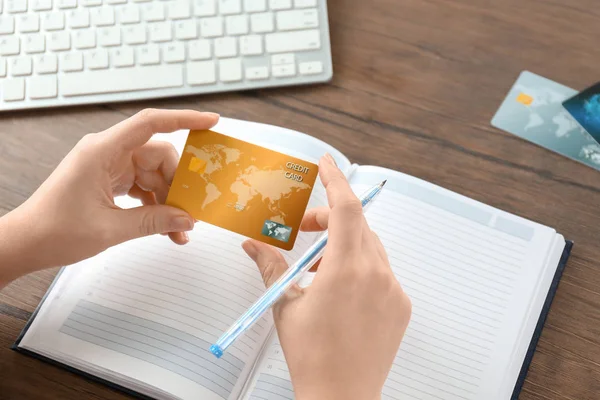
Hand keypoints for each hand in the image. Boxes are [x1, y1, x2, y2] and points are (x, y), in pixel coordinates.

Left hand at [0, 109, 217, 286]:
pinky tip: (166, 227)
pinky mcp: (110, 181)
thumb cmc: (55, 230)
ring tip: (178, 229)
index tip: (211, 122)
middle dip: (178, 183)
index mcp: (102, 151)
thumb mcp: (111, 228)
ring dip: (168, 200)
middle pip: (159, 156)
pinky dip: (156, 205)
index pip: (150, 123)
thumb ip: (154, 221)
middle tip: (192, 209)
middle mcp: (107, 153)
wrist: (28, 242)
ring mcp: (109, 166)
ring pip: (154, 174)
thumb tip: (187, 219)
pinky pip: (144, 186)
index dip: (184, 119)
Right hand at [242, 155, 411, 399]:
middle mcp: (376, 274)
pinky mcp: (401, 304)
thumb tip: (252, 245)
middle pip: (356, 225)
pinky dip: (361, 265)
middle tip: (303, 231)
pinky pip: (382, 270)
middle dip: (329, 220)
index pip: (345, 209)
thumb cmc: (312, 356)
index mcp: (345, 270)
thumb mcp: (285, 305)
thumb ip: (270, 267)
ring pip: (370, 246)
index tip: (327, 163)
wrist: (342, 396)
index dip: (335, 180)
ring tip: (318, 266)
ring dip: (344, 243)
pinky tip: (341, 287)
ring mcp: (393, 289)